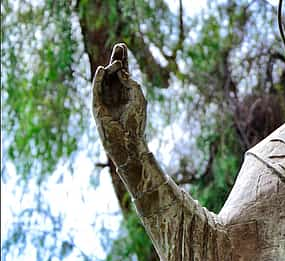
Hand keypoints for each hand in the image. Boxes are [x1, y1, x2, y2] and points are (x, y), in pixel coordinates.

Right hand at [92, 43, 147, 165]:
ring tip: (116, 62)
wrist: (128, 141)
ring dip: (110, 69)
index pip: (123, 72)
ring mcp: (105, 99)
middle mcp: (115, 94)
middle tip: (119, 46)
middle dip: (116, 59)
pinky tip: (102, 69)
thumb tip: (121, 70)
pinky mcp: (97, 106)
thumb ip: (132, 83)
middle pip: (114, 72)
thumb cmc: (136, 122)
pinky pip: (96, 89)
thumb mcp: (138, 98)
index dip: (123, 59)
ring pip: (105, 79)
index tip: (122, 46)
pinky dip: (98, 79)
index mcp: (126, 93)